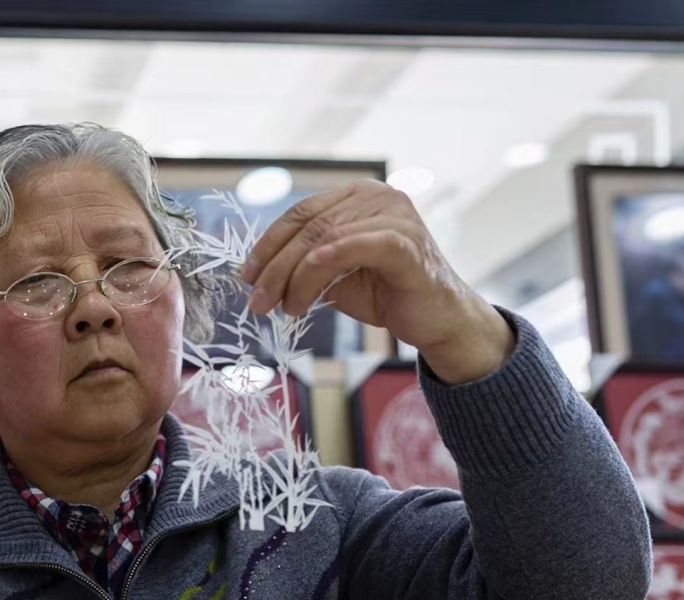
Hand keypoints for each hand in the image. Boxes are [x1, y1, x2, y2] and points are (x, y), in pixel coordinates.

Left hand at [240, 180, 513, 382]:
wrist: (437, 320)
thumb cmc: (387, 293)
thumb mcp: (335, 275)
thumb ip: (304, 264)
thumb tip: (255, 274)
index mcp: (358, 195)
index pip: (301, 213)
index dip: (268, 244)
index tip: (246, 276)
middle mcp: (379, 196)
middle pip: (309, 225)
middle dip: (275, 266)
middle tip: (257, 301)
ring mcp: (397, 217)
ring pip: (327, 238)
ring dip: (296, 278)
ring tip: (285, 309)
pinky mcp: (408, 245)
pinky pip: (361, 246)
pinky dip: (330, 260)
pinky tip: (308, 284)